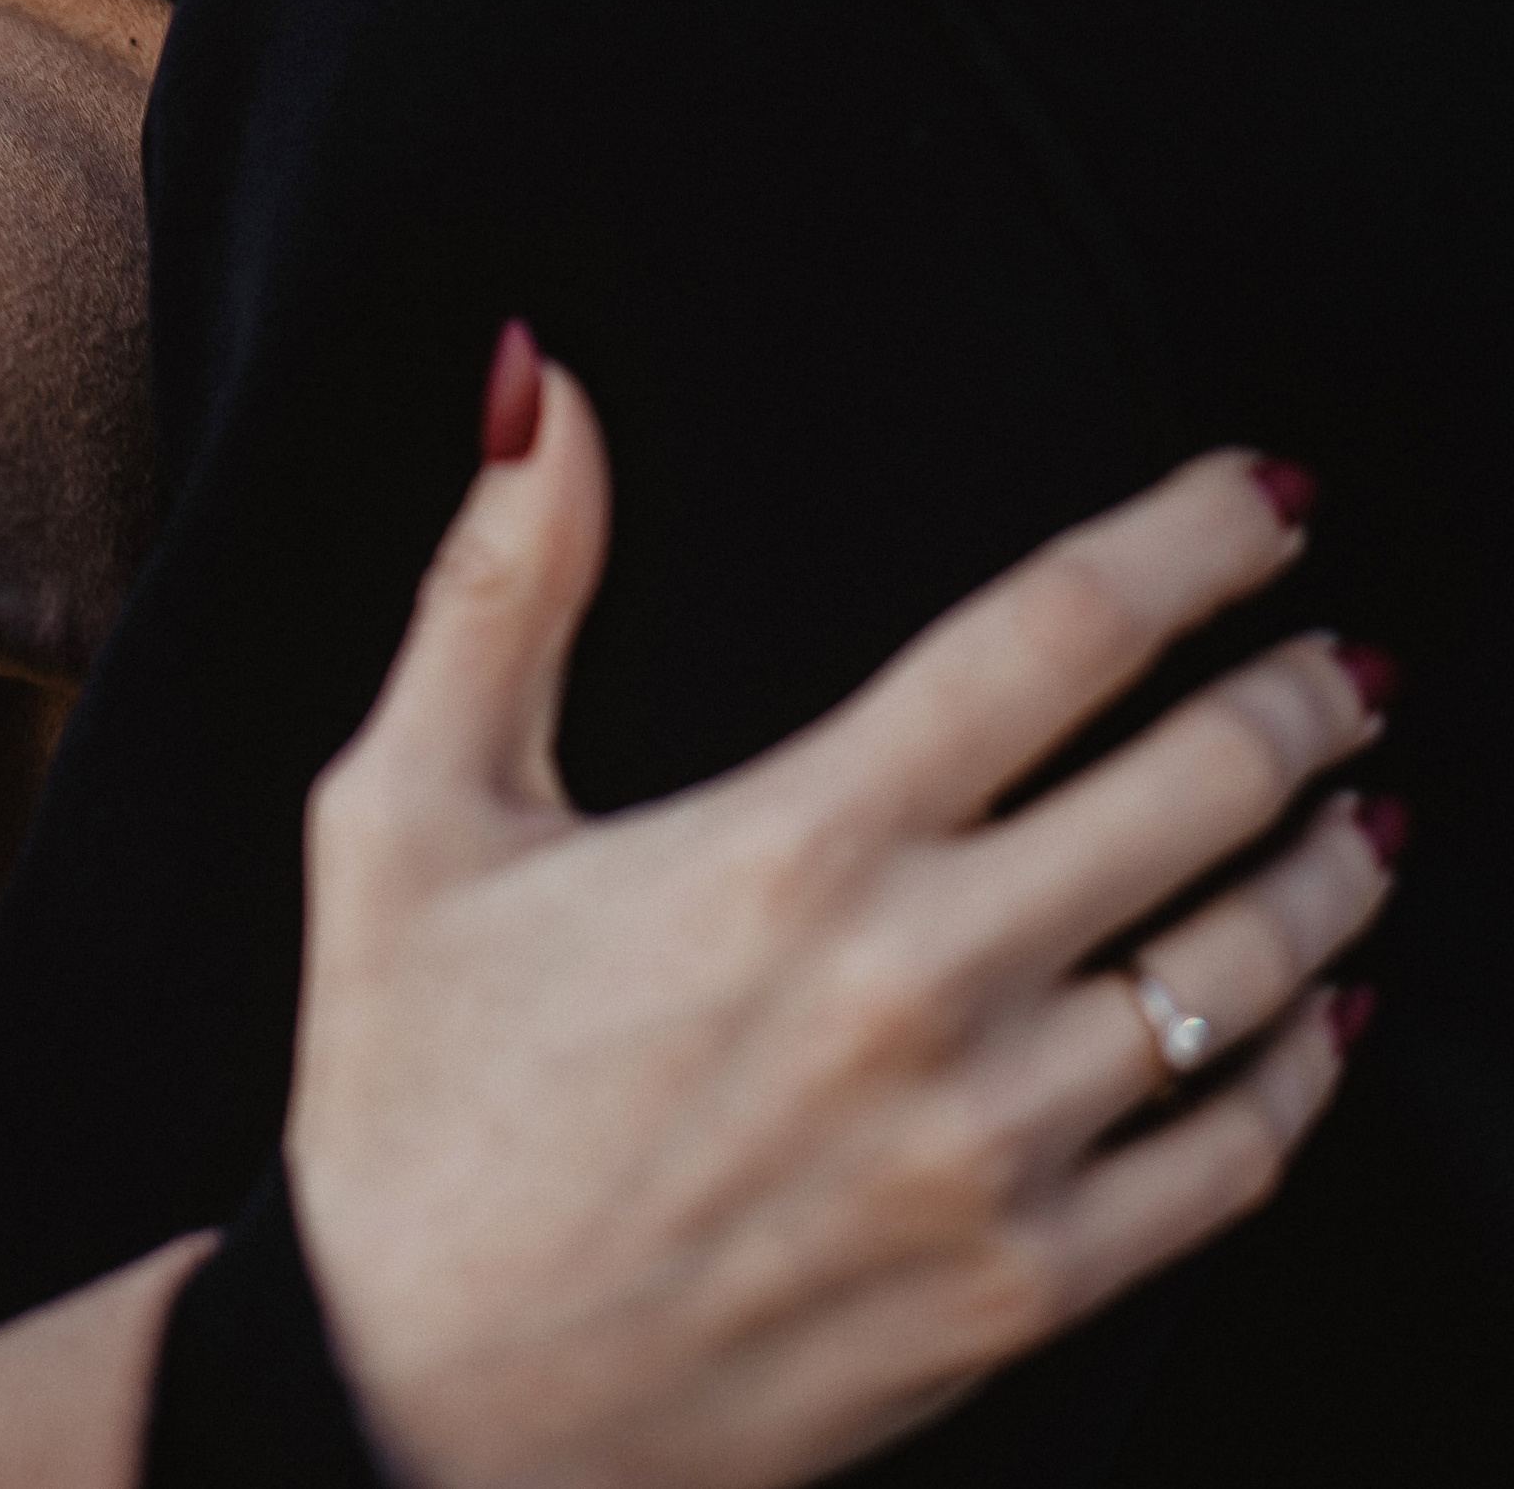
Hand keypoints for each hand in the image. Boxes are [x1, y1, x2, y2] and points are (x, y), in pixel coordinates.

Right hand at [287, 352, 1390, 1488]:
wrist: (411, 1411)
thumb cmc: (408, 1102)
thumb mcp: (402, 812)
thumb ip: (497, 578)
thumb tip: (535, 377)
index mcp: (792, 843)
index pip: (1058, 631)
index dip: (1193, 541)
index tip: (1262, 500)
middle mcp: (919, 984)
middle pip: (1197, 786)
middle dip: (1301, 694)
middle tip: (1342, 655)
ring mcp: (989, 1149)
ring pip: (1245, 973)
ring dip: (1331, 869)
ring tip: (1359, 811)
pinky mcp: (1018, 1290)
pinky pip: (1232, 1163)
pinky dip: (1306, 1069)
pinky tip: (1317, 1012)